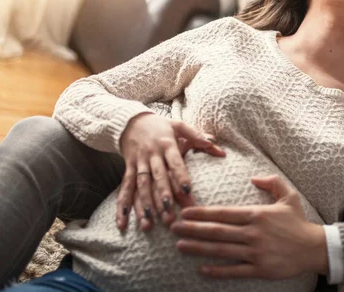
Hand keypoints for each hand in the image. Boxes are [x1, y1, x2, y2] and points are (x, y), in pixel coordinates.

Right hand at [117, 113, 224, 230]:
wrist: (131, 121)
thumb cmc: (161, 126)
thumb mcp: (179, 126)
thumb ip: (199, 138)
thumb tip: (221, 151)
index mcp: (167, 144)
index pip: (175, 162)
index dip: (181, 176)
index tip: (187, 190)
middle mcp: (152, 155)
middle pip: (158, 177)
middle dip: (163, 195)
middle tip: (169, 212)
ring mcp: (139, 162)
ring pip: (141, 185)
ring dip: (144, 204)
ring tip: (149, 221)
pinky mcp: (128, 168)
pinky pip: (125, 187)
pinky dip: (123, 205)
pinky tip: (122, 222)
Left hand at [170, 175, 327, 278]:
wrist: (314, 248)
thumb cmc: (299, 222)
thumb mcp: (289, 196)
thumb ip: (271, 183)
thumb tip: (253, 177)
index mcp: (257, 214)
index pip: (223, 213)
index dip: (202, 213)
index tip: (185, 212)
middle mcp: (253, 233)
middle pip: (217, 231)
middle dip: (192, 229)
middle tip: (173, 228)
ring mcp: (256, 252)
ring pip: (221, 250)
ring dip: (198, 248)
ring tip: (180, 245)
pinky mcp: (260, 269)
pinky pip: (235, 270)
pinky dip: (218, 270)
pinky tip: (202, 269)